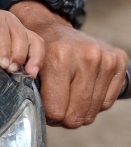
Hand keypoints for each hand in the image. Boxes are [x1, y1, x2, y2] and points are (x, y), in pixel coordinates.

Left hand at [0, 6, 44, 78]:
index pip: (1, 30)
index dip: (4, 46)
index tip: (4, 64)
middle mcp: (10, 20)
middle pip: (21, 35)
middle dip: (19, 54)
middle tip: (12, 72)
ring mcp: (21, 29)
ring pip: (34, 40)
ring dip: (34, 57)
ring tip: (28, 75)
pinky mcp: (28, 38)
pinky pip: (39, 47)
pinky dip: (39, 60)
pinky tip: (34, 75)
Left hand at [11, 2, 127, 127]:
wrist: (55, 29)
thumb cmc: (41, 52)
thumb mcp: (28, 67)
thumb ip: (31, 91)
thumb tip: (37, 116)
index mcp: (60, 57)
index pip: (56, 110)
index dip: (49, 115)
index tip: (46, 110)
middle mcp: (87, 57)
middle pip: (76, 114)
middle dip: (64, 117)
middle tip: (57, 108)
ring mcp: (106, 59)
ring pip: (93, 111)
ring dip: (79, 111)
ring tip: (69, 100)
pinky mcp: (119, 61)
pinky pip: (107, 103)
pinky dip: (94, 104)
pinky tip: (84, 92)